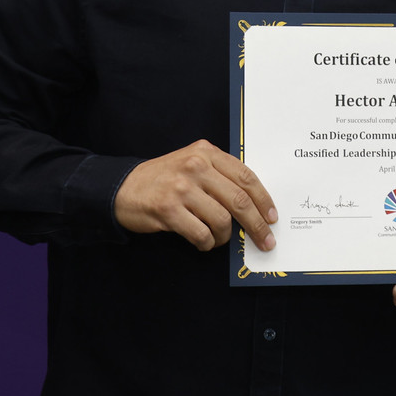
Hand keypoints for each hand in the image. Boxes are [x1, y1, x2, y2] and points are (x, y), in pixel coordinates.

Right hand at [114, 140, 276, 251]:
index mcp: (206, 152)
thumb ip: (220, 175)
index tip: (272, 217)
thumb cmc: (164, 178)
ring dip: (225, 237)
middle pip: (239, 200)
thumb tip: (254, 204)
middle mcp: (196, 166)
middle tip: (265, 241)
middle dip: (257, 225)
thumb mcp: (192, 163)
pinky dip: (207, 243)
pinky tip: (203, 242)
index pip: (245, 177)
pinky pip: (201, 233)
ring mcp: (181, 187)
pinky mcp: (168, 209)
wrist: (123, 187)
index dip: (264, 200)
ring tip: (219, 239)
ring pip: (222, 220)